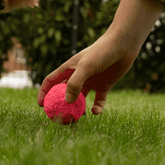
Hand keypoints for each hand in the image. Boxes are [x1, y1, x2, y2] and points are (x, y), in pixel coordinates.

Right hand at [37, 0, 163, 114]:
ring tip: (79, 118)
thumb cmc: (101, 52)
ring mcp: (91, 81)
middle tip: (60, 117)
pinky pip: (98, 101)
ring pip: (81, 99)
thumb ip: (75, 83)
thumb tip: (67, 101)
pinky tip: (96, 112)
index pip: (51, 81)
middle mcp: (78, 76)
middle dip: (62, 105)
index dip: (44, 93)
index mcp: (69, 68)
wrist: (123, 46)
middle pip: (65, 93)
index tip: (41, 105)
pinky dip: (96, 108)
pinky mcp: (104, 86)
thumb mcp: (86, 67)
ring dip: (79, 109)